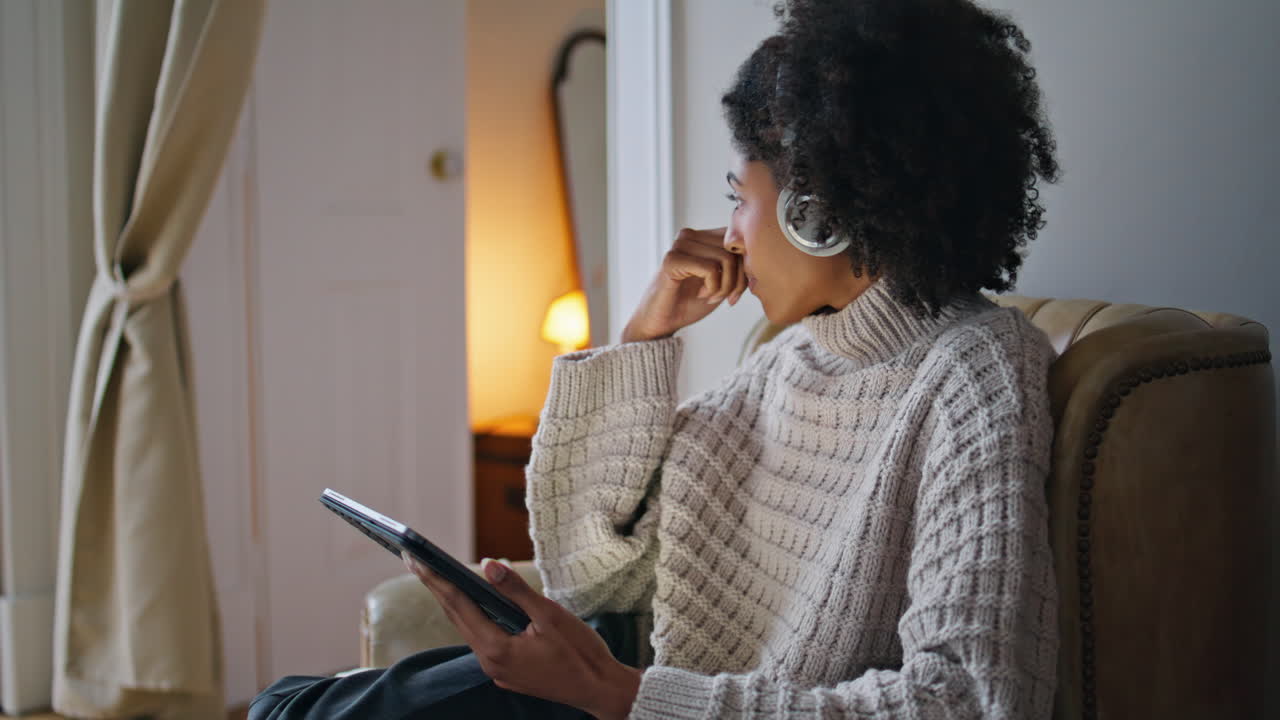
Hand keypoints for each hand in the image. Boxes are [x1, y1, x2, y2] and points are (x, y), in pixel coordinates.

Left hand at [404, 554, 641, 719]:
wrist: (601, 690)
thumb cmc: (580, 653)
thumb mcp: (550, 615)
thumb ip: (516, 590)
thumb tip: (488, 565)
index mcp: (497, 649)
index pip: (459, 605)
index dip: (436, 579)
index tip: (415, 558)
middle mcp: (491, 663)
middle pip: (458, 618)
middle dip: (437, 587)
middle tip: (415, 559)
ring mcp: (499, 671)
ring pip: (470, 629)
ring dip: (455, 602)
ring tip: (437, 577)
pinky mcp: (509, 673)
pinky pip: (485, 640)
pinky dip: (475, 618)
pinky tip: (474, 604)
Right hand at [621, 227, 745, 342]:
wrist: (662, 323)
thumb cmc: (690, 303)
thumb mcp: (722, 281)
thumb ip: (737, 266)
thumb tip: (759, 258)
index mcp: (702, 236)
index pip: (739, 240)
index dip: (746, 268)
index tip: (736, 292)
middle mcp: (690, 235)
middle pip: (735, 250)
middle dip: (738, 280)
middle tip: (726, 298)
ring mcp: (680, 245)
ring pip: (726, 259)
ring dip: (725, 286)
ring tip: (712, 297)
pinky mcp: (672, 259)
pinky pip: (710, 269)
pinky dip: (713, 288)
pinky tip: (702, 295)